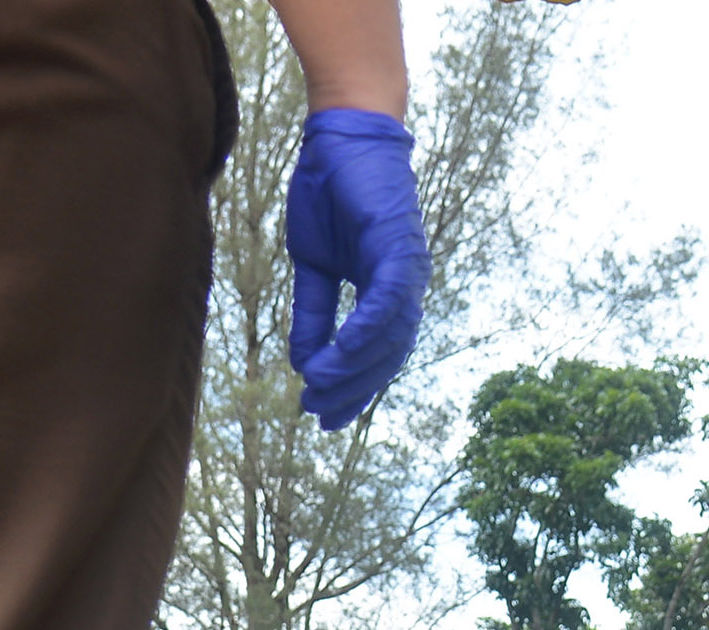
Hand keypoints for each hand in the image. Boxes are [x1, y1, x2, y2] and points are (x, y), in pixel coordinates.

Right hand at [287, 109, 428, 430]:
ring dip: (354, 369)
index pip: (376, 352)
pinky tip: (338, 357)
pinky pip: (386, 303)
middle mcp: (404, 285)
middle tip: (320, 414)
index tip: (324, 414)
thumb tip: (302, 361)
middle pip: (386, 355)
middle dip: (352, 389)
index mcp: (386, 290)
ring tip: (319, 390)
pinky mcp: (398, 249)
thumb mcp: (312, 265)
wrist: (338, 136)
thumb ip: (313, 314)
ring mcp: (406, 268)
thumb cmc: (329, 190)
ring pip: (389, 337)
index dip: (352, 386)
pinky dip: (363, 333)